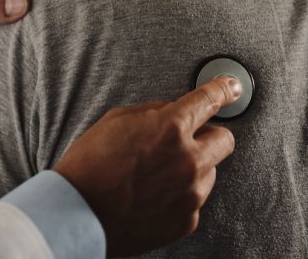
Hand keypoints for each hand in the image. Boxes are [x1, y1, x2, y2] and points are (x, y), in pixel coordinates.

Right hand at [54, 77, 241, 256]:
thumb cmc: (90, 164)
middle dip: (209, 135)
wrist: (76, 214)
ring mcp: (190, 194)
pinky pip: (195, 200)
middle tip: (187, 139)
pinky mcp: (186, 220)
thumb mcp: (117, 120)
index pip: (210, 100)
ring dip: (192, 167)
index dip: (224, 89)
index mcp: (171, 128)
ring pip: (210, 172)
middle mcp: (188, 161)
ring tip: (157, 174)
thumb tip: (177, 110)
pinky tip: (154, 195)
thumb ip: (156, 112)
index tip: (232, 88)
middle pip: (224, 139)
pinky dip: (180, 195)